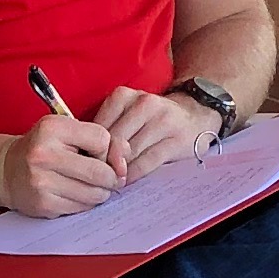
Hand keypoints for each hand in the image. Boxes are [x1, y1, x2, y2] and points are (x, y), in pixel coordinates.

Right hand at [0, 116, 129, 216]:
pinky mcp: (43, 203)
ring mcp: (42, 181)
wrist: (6, 170)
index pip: (102, 139)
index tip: (96, 152)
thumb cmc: (43, 149)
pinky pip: (81, 208)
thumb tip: (124, 159)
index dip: (106, 149)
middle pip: (101, 171)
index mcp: (52, 128)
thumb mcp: (67, 132)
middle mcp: (44, 153)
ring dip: (100, 192)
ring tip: (89, 185)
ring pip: (94, 193)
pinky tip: (74, 194)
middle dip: (110, 177)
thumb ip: (101, 140)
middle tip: (105, 177)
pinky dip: (85, 203)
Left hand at [89, 82, 217, 174]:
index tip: (87, 165)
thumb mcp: (127, 114)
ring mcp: (163, 121)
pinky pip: (148, 162)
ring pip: (130, 152)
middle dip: (104, 163)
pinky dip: (135, 174)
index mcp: (124, 96)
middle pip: (114, 140)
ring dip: (119, 172)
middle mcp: (144, 104)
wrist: (195, 115)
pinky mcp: (176, 140)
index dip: (90, 150)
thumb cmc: (151, 119)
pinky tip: (128, 180)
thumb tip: (83, 156)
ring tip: (112, 182)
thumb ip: (108, 129)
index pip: (99, 128)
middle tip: (98, 178)